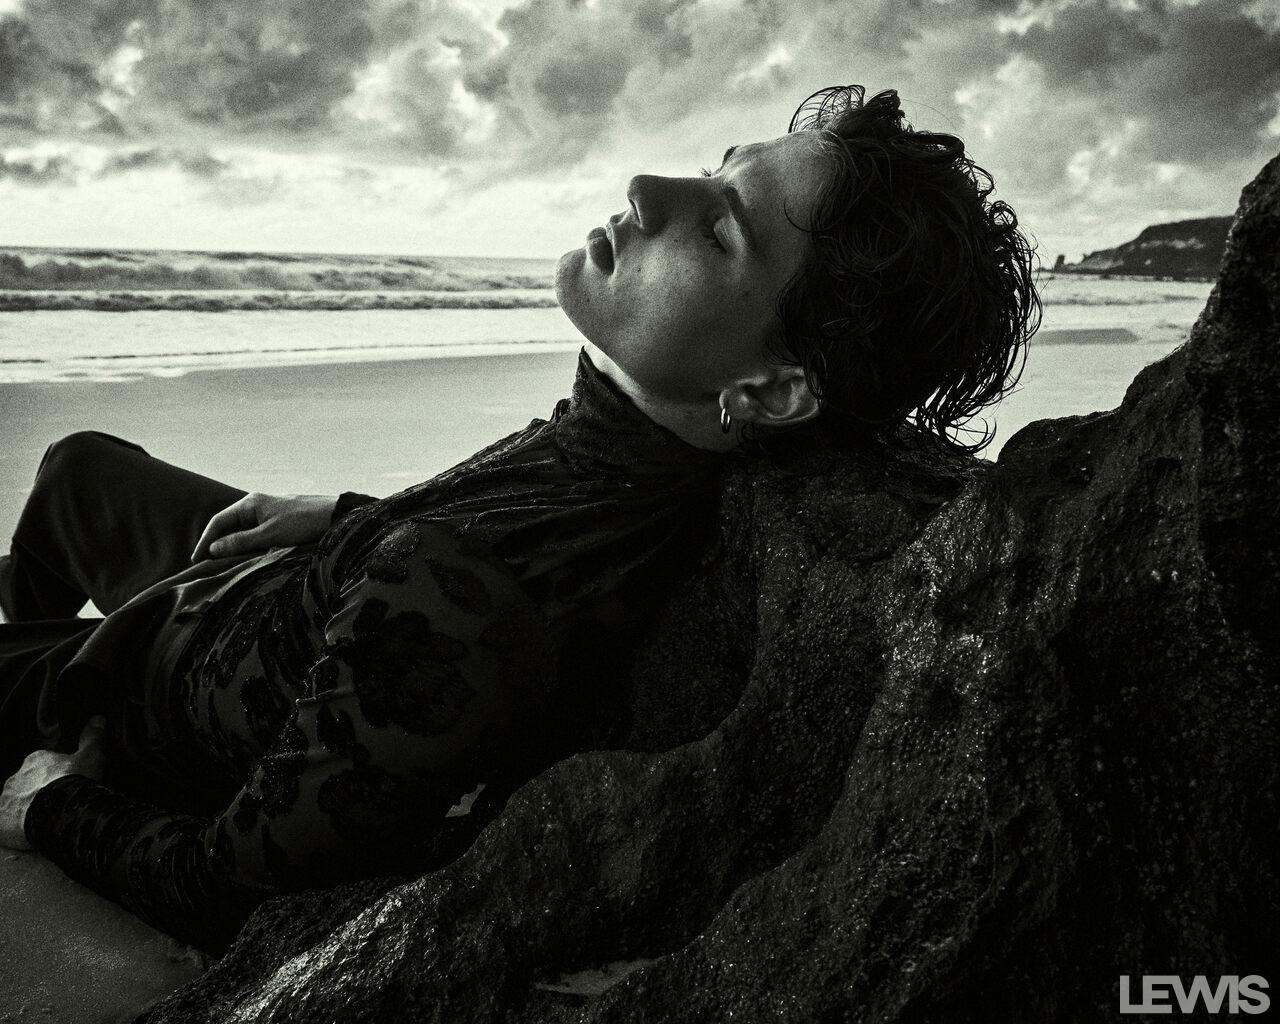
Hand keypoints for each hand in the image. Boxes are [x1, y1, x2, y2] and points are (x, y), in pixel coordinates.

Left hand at [0, 716, 106, 850]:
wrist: (57, 813)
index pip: (43, 765)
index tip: (67, 784)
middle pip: (28, 783)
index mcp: (35, 760)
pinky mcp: (0, 819)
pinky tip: (31, 831)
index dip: (56, 775)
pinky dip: (17, 825)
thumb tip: (98, 718)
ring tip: (47, 821)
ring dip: (28, 809)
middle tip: (58, 804)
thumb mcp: (90, 757)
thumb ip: (92, 738)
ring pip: (17, 802)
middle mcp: (16, 777)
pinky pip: (7, 822)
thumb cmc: (73, 782)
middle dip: (40, 792)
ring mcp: (6, 799)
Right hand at [190, 493, 339, 562]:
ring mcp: (269, 514)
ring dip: (234, 548)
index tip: (197, 559)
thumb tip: (214, 549)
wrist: (336, 516)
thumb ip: (242, 541)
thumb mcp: (270, 534)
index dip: (206, 541)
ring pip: (244, 532)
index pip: (219, 522)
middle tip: (208, 567)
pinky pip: (257, 536)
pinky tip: (248, 560)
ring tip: (224, 567)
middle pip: (229, 527)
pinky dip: (249, 547)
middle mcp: (257, 506)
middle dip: (218, 545)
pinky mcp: (280, 523)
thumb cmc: (304, 522)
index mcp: (251, 504)